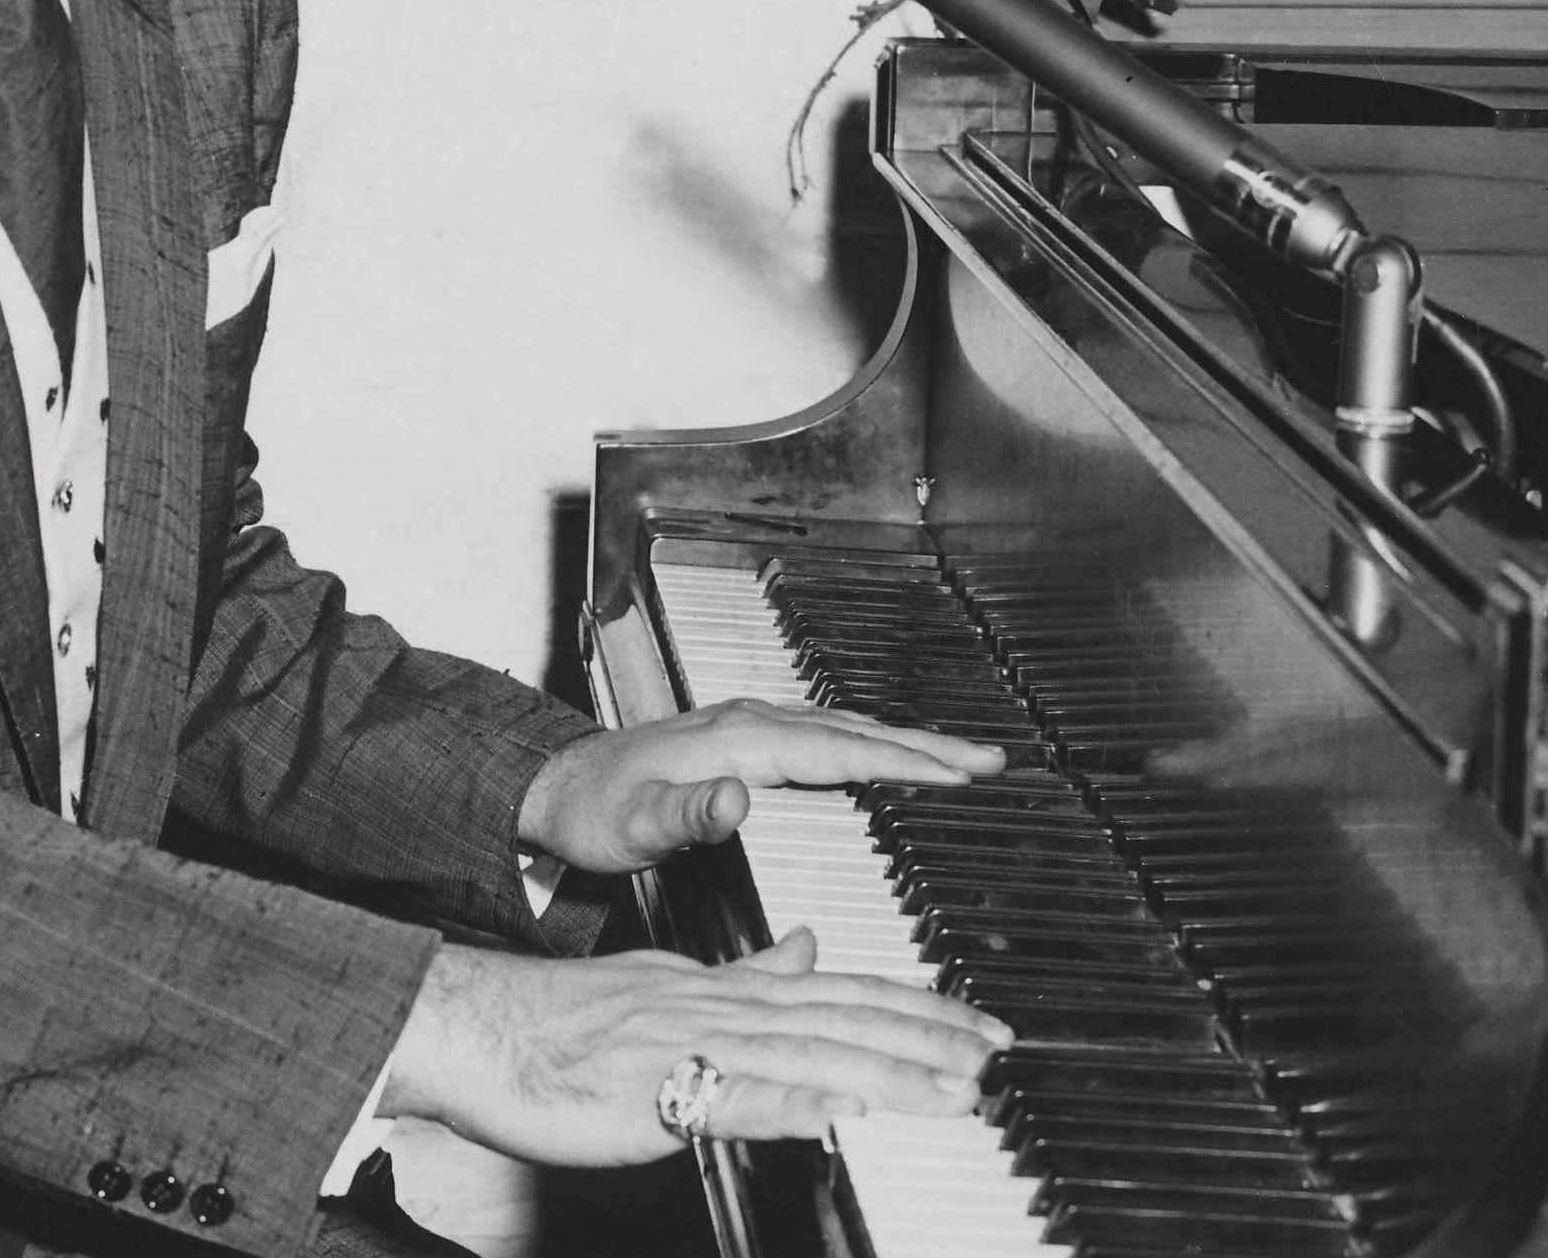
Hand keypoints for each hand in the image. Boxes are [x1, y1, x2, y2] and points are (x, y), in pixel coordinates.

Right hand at [379, 928, 1007, 1165]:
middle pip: (841, 1019)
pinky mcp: (650, 1091)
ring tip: (953, 1094)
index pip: (839, 991)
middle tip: (998, 1056)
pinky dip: (788, 1105)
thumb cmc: (562, 1020)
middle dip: (928, 1038)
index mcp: (722, 986)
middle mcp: (717, 1006)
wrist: (475, 1024)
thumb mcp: (667, 980)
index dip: (915, 1007)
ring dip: (886, 1075)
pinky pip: (728, 1099)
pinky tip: (838, 1117)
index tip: (979, 1026)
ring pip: (805, 1056)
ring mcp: (685, 1045)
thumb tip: (810, 948)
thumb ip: (745, 971)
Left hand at [518, 701, 1004, 872]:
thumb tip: (737, 798)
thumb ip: (688, 813)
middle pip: (857, 731)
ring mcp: (748, 727)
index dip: (905, 761)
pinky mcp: (743, 739)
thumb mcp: (635, 825)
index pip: (841, 750)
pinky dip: (871, 744)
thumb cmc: (593, 813)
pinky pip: (826, 735)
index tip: (961, 772)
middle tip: (993, 761)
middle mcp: (750, 723)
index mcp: (740, 740)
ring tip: (964, 758)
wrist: (555, 790)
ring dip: (906, 742)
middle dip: (928, 745)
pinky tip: (887, 757)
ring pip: (846, 729)